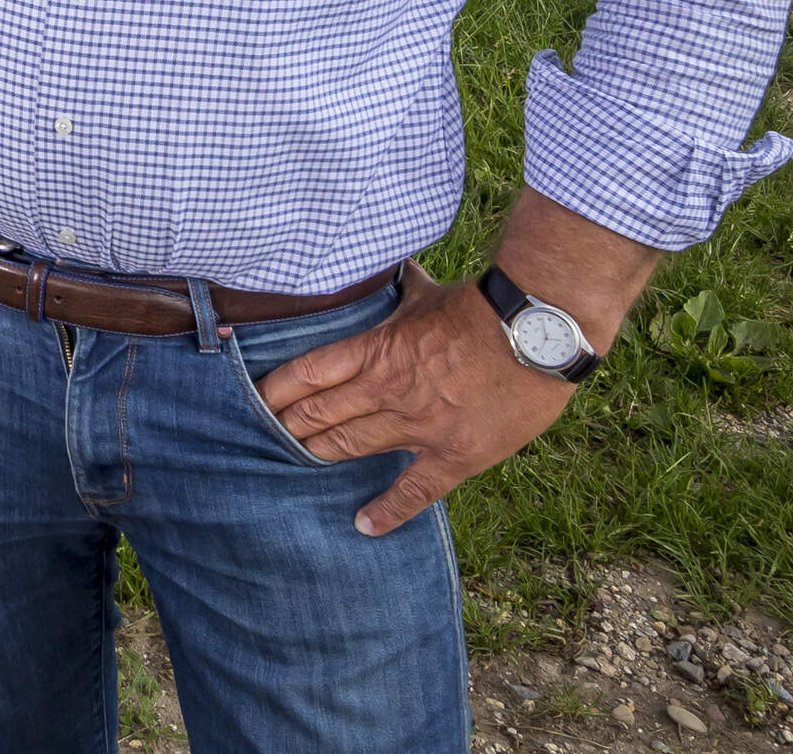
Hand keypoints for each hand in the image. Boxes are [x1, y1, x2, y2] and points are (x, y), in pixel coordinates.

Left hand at [254, 264, 575, 537]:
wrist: (538, 333)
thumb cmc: (483, 306)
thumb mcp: (427, 293)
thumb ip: (398, 292)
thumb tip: (386, 266)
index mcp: (376, 350)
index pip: (306, 374)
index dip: (273, 392)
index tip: (254, 401)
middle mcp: (387, 391)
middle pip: (318, 415)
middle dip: (287, 426)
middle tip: (266, 436)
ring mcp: (418, 427)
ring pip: (350, 447)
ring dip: (318, 454)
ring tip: (296, 461)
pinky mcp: (454, 456)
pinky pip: (413, 491)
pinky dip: (386, 512)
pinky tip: (364, 525)